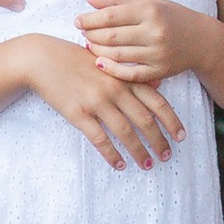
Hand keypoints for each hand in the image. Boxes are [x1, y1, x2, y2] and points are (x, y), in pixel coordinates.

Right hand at [23, 34, 182, 171]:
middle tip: (167, 156)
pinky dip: (111, 154)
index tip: (181, 135)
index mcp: (124, 76)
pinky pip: (100, 139)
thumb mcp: (108, 60)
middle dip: (159, 140)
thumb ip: (132, 74)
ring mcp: (96, 102)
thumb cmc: (76, 58)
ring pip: (125, 132)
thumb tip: (159, 84)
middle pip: (145, 120)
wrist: (42, 59)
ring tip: (147, 164)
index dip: (171, 120)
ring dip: (138, 151)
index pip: (156, 101)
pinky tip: (119, 165)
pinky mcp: (78, 113)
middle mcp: (115, 89)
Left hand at [78, 0, 197, 83]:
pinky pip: (129, 74)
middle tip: (83, 33)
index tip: (78, 20)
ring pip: (117, 55)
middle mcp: (154, 32)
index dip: (90, 18)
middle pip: (111, 36)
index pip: (111, 15)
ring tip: (90, 45)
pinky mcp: (159, 71)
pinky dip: (111, 70)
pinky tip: (100, 63)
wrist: (202, 41)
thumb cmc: (171, 17)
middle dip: (91, 35)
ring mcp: (157, 53)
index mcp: (150, 10)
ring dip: (97, 51)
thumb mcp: (149, 2)